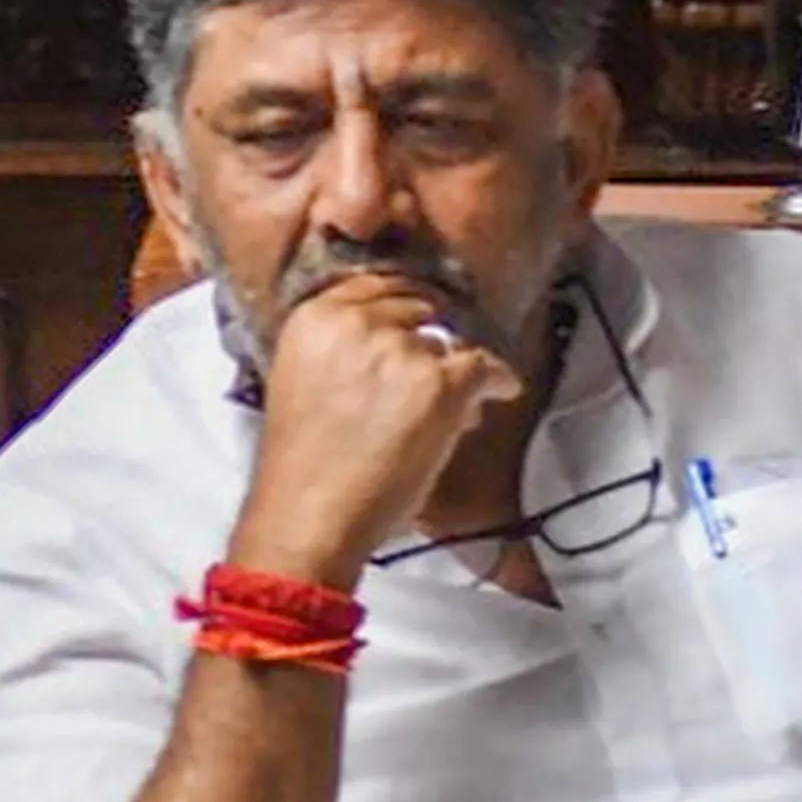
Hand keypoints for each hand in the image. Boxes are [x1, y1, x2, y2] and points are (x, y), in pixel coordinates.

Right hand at [236, 272, 519, 585]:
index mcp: (313, 319)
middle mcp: (356, 322)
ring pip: (450, 343)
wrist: (309, 516)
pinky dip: (498, 382)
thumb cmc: (304, 467)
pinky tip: (498, 392)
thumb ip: (343, 351)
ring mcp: (401, 350)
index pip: (374, 285)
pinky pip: (487, 367)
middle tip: (434, 369)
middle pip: (417, 307)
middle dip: (430, 338)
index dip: (404, 304)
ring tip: (445, 409)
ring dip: (454, 371)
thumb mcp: (303, 384)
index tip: (420, 316)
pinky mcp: (440, 382)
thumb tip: (398, 341)